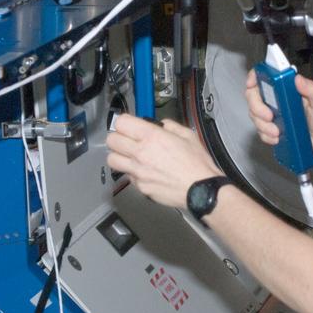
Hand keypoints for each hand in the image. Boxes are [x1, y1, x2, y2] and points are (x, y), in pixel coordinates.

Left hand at [106, 114, 222, 208]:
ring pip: (112, 160)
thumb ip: (170, 126)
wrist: (201, 190)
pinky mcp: (139, 186)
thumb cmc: (197, 162)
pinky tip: (144, 171)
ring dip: (118, 155)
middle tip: (128, 139)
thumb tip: (161, 125)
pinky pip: (127, 176)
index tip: (130, 125)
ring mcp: (137, 172)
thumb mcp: (188, 135)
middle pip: (111, 140)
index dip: (125, 122)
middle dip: (118, 137)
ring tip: (129, 156)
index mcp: (151, 136)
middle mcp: (140, 153)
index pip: (121, 123)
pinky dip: (132, 172)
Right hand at [244, 70, 312, 169]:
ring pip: (255, 115)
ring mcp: (275, 115)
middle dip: (257, 107)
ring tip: (277, 131)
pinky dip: (265, 135)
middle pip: (254, 96)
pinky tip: (276, 138)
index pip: (267, 77)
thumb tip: (297, 78)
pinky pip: (260, 131)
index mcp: (289, 89)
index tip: (252, 84)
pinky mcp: (273, 130)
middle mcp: (279, 100)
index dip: (255, 77)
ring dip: (262, 124)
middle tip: (268, 116)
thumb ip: (311, 89)